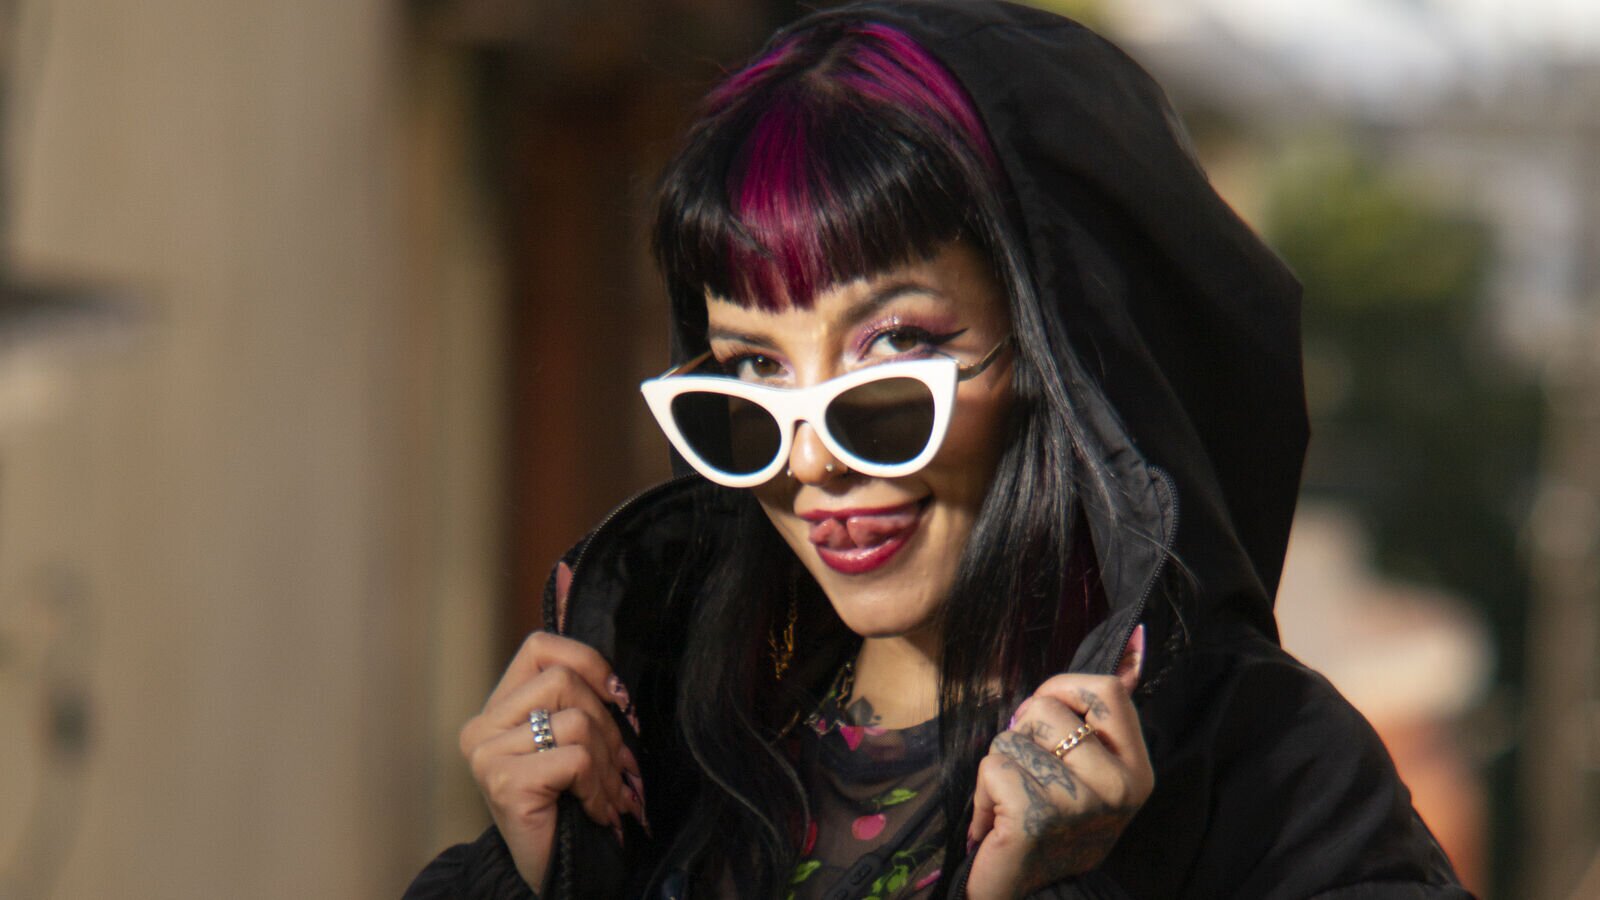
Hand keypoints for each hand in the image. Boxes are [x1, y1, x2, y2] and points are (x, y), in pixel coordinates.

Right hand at [458, 564, 644, 890]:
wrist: (552, 876)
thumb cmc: (570, 806)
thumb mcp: (576, 738)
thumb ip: (580, 684)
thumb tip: (570, 574)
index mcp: (495, 708)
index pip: (542, 646)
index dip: (590, 664)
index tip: (618, 703)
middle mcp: (480, 726)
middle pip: (566, 682)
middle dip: (611, 727)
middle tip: (619, 771)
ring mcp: (486, 753)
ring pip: (577, 718)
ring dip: (609, 763)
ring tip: (607, 795)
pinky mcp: (503, 780)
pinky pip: (575, 755)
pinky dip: (599, 787)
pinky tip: (596, 812)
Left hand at [966, 626, 1150, 899]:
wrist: (1024, 895)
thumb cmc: (1047, 821)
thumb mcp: (1087, 766)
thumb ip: (1098, 710)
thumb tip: (1136, 636)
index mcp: (1137, 770)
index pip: (1105, 688)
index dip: (1062, 692)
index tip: (1050, 726)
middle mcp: (1120, 788)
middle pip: (1049, 707)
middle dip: (1023, 734)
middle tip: (1032, 779)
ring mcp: (1082, 805)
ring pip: (1013, 737)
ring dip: (1000, 766)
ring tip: (1015, 804)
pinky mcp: (1037, 819)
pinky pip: (993, 766)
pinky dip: (981, 793)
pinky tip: (997, 823)